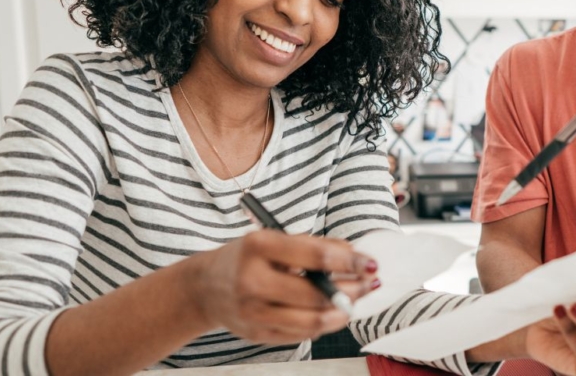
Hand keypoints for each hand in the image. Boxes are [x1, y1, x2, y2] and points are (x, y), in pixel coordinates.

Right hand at [186, 229, 378, 344]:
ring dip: (342, 313)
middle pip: (316, 293)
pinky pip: (301, 335)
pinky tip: (331, 313)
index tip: (370, 263)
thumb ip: (313, 245)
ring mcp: (253, 312)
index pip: (314, 256)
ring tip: (353, 302)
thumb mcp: (273, 239)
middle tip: (369, 284)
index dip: (349, 261)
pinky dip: (323, 324)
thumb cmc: (246, 258)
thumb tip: (354, 254)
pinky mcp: (257, 334)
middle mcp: (252, 280)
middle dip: (351, 290)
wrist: (205, 287)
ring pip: (312, 321)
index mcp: (258, 247)